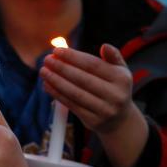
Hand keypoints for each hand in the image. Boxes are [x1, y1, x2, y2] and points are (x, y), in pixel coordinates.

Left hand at [40, 44, 148, 166]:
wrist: (120, 120)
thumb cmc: (115, 88)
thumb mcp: (120, 71)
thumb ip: (113, 56)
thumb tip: (105, 46)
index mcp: (122, 79)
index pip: (93, 65)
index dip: (73, 57)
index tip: (57, 50)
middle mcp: (116, 95)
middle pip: (83, 79)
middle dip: (62, 68)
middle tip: (47, 60)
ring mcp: (104, 110)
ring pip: (75, 93)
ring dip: (56, 81)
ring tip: (43, 71)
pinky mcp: (93, 121)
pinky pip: (71, 105)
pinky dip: (57, 94)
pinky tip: (47, 85)